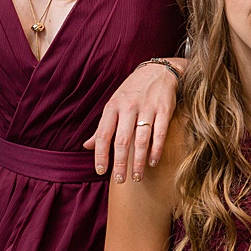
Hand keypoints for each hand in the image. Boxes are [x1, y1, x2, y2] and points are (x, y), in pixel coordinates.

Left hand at [86, 59, 179, 181]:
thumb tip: (86, 146)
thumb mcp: (114, 104)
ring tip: (137, 177)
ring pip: (141, 140)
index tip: (101, 171)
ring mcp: (147, 108)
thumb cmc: (133, 90)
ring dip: (139, 161)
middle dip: (120, 163)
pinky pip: (160, 133)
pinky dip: (156, 150)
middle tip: (120, 180)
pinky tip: (153, 162)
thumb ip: (102, 126)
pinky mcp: (164, 110)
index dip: (101, 154)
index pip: (103, 135)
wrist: (159, 71)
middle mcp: (128, 107)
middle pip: (122, 141)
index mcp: (112, 107)